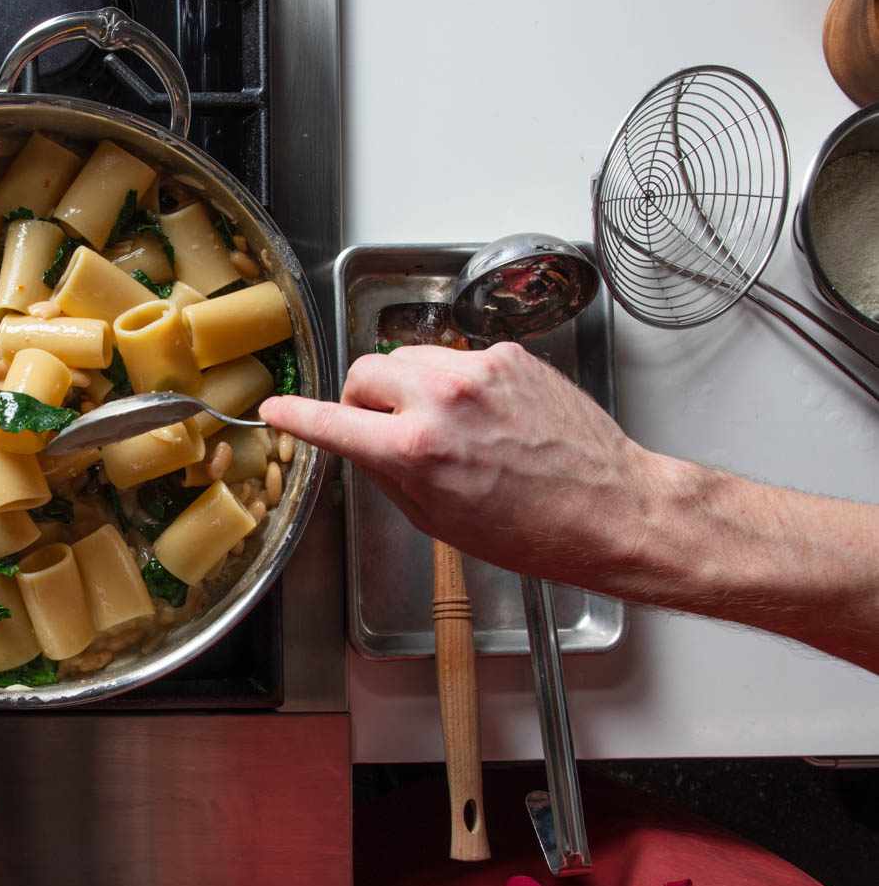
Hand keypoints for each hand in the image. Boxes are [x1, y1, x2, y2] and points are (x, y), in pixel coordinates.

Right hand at [261, 342, 650, 583]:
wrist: (609, 507)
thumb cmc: (530, 529)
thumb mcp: (436, 517)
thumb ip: (387, 472)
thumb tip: (360, 443)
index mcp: (416, 450)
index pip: (332, 420)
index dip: (296, 415)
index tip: (276, 408)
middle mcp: (443, 400)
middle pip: (366, 371)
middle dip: (363, 399)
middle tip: (382, 427)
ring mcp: (479, 370)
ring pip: (410, 358)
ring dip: (408, 385)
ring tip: (441, 424)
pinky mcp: (510, 355)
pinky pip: (457, 358)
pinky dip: (454, 383)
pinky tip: (482, 416)